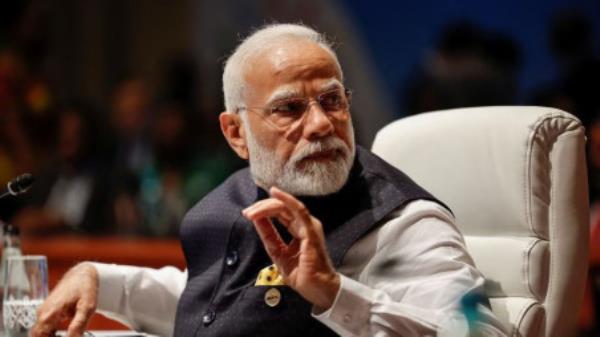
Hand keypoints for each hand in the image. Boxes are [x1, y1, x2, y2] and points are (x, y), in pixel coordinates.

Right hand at [32, 263, 98, 336]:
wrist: (82, 275)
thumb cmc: (85, 288)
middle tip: (69, 336)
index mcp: (49, 313)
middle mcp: (42, 313)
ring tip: (68, 334)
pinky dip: (51, 333)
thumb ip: (79, 325)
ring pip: (40, 332)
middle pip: (37, 335)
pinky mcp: (46, 311)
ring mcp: (43, 312)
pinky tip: (63, 334)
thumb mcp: (87, 308)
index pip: (40, 336)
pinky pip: (44, 327)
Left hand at [242, 186, 339, 309]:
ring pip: (286, 207)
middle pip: (281, 208)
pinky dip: (287, 200)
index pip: (280, 213)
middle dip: (262, 207)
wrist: (316, 289)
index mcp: (299, 229)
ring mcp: (309, 226)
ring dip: (267, 206)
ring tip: (252, 210)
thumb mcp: (279, 253)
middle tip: (246, 212)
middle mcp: (305, 224)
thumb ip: (270, 237)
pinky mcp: (311, 231)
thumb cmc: (302, 275)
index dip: (263, 211)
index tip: (247, 214)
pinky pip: (299, 210)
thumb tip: (256, 220)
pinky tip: (275, 193)